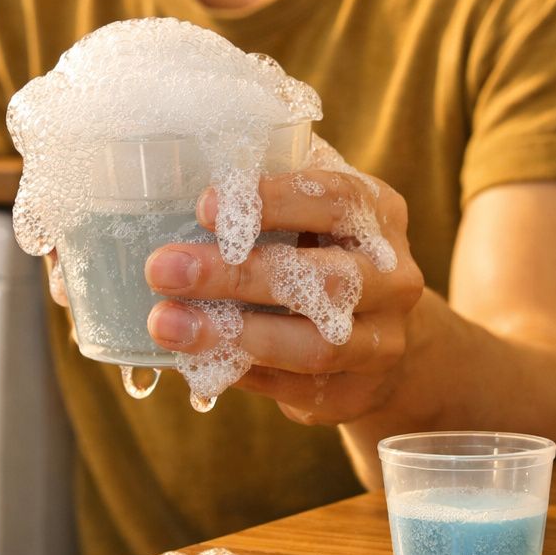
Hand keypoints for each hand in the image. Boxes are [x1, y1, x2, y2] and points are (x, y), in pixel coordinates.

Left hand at [143, 170, 426, 424]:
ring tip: (167, 324)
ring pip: (312, 345)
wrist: (381, 336)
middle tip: (163, 269)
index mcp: (378, 215)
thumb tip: (183, 160)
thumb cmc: (324, 251)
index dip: (272, 201)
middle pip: (323, 278)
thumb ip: (269, 187)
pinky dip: (241, 372)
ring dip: (233, 335)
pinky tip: (194, 358)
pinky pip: (295, 388)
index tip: (205, 206)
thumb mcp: (312, 209)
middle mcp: (392, 278)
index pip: (334, 198)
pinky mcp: (354, 394)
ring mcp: (380, 342)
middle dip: (237, 275)